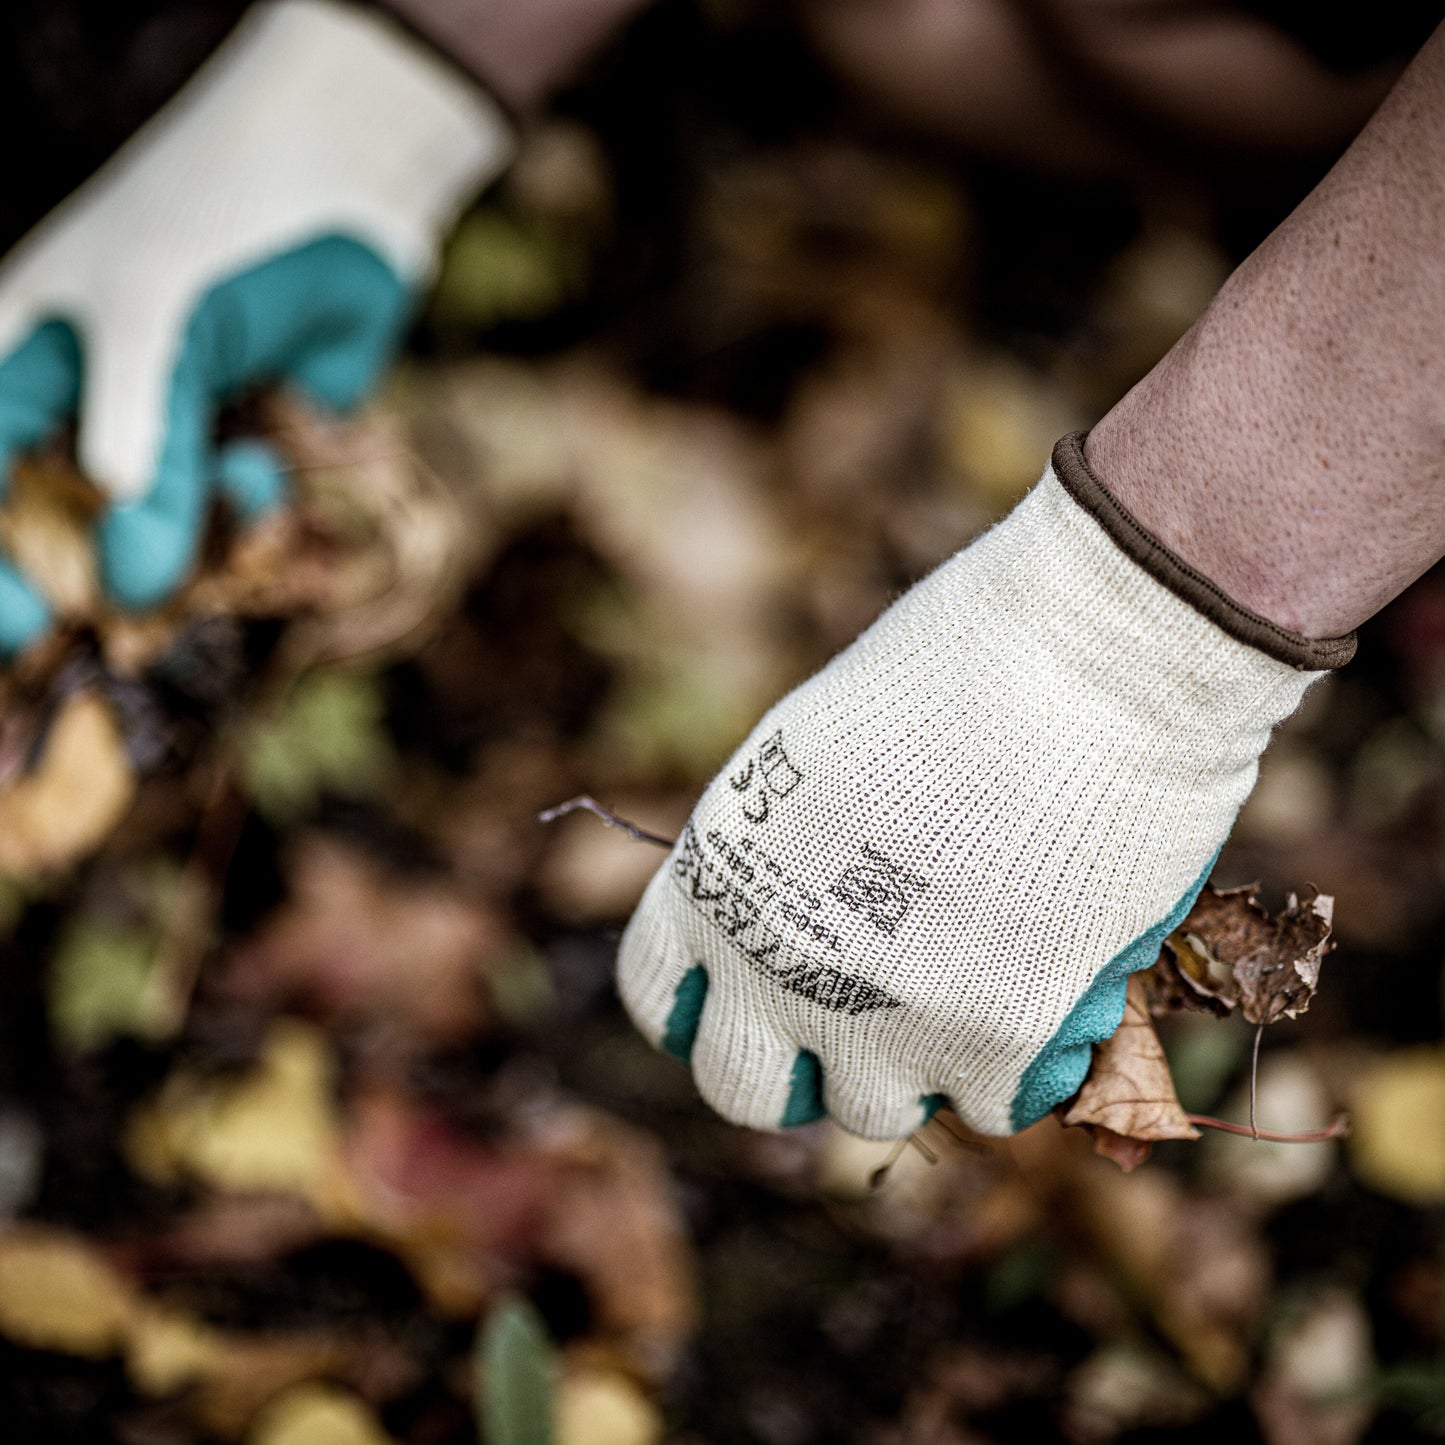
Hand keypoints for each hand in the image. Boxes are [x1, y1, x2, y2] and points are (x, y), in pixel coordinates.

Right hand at [0, 0, 511, 655]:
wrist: (340, 185)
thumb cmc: (215, 226)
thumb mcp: (157, 328)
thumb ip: (146, 448)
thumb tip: (129, 584)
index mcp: (28, 370)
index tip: (16, 629)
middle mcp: (95, 416)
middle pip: (74, 531)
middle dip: (103, 574)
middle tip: (129, 624)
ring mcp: (173, 438)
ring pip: (163, 535)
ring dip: (195, 535)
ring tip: (235, 476)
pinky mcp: (249, 450)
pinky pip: (237, 516)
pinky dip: (251, 504)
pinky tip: (265, 457)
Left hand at [618, 434, 1348, 1139]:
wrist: (1087, 658)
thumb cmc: (962, 667)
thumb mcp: (816, 748)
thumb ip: (784, 853)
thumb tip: (803, 915)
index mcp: (718, 875)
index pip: (661, 995)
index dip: (711, 1007)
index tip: (760, 1003)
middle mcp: (773, 962)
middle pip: (742, 1088)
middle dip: (796, 1067)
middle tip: (859, 1026)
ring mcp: (878, 1017)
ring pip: (872, 1108)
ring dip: (914, 1063)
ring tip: (971, 976)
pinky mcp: (993, 1042)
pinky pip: (993, 1105)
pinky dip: (1020, 1064)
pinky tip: (1049, 983)